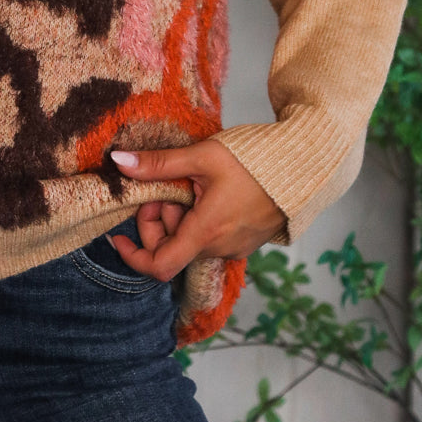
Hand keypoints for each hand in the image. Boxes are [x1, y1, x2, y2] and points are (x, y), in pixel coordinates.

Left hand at [108, 138, 285, 281]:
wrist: (304, 164)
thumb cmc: (254, 159)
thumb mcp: (202, 156)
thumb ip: (159, 164)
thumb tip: (118, 161)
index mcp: (206, 232)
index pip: (159, 266)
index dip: (132, 256)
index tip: (117, 237)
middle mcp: (220, 248)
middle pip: (171, 250)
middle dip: (157, 221)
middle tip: (165, 188)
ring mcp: (235, 247)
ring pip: (190, 243)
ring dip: (179, 218)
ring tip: (191, 184)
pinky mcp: (246, 240)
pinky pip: (210, 239)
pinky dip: (198, 220)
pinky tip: (207, 191)